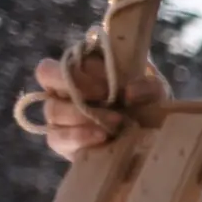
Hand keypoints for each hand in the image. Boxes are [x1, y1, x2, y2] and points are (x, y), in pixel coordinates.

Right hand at [31, 55, 169, 161]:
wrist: (149, 135)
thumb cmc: (145, 103)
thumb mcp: (154, 91)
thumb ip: (147, 86)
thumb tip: (129, 92)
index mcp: (77, 67)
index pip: (59, 60)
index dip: (79, 71)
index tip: (108, 84)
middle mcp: (62, 88)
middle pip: (47, 77)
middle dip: (79, 88)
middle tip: (109, 98)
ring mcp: (59, 115)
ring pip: (53, 110)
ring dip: (84, 115)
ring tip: (116, 121)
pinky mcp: (62, 141)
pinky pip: (57, 138)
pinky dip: (79, 136)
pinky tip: (101, 137)